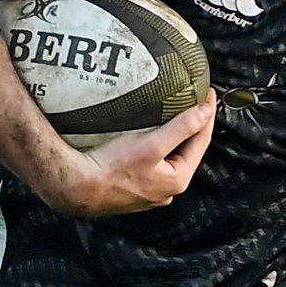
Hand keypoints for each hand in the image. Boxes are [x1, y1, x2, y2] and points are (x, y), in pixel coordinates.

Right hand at [47, 91, 214, 216]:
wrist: (77, 186)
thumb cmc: (112, 168)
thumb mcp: (153, 144)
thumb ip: (182, 128)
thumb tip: (205, 112)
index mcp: (178, 180)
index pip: (201, 141)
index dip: (206, 115)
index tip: (208, 94)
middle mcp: (167, 190)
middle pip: (187, 151)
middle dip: (193, 127)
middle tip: (195, 103)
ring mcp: (150, 192)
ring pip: (169, 158)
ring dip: (174, 138)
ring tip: (176, 116)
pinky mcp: (133, 188)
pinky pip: (153, 164)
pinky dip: (157, 148)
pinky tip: (149, 138)